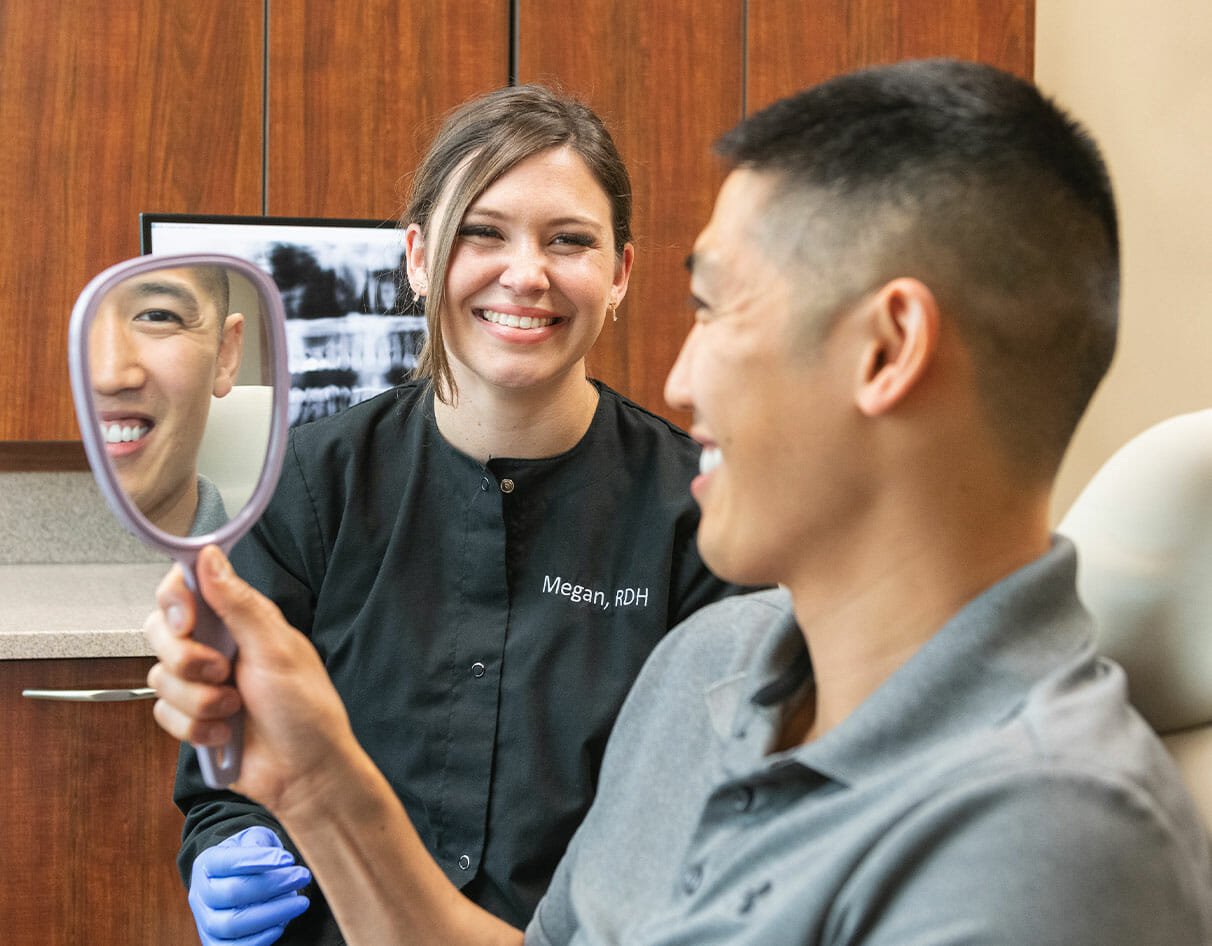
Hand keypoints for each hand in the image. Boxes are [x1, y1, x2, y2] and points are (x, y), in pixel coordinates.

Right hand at [145, 545, 357, 815]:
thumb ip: (238, 603)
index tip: (186, 620)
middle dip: (185, 658)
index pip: (187, 588)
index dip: (175, 600)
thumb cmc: (306, 709)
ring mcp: (202, 683)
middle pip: (161, 631)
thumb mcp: (276, 650)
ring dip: (197, 700)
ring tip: (233, 709)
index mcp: (242, 621)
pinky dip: (193, 727)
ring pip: (160, 676)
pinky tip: (224, 734)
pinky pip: (163, 712)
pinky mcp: (192, 717)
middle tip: (221, 672)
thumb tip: (210, 555)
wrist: (305, 774)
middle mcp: (218, 646)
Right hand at [189, 826, 310, 945]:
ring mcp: (205, 921)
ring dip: (272, 913)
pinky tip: (282, 923)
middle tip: (303, 875)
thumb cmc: (250, 855)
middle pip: (233, 892)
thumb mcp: (253, 838)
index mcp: (207, 863)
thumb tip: (274, 858)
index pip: (228, 861)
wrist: (237, 879)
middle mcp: (200, 893)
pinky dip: (260, 939)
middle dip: (273, 885)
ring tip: (301, 902)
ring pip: (232, 924)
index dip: (259, 859)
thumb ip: (259, 842)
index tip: (290, 858)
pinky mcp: (215, 943)